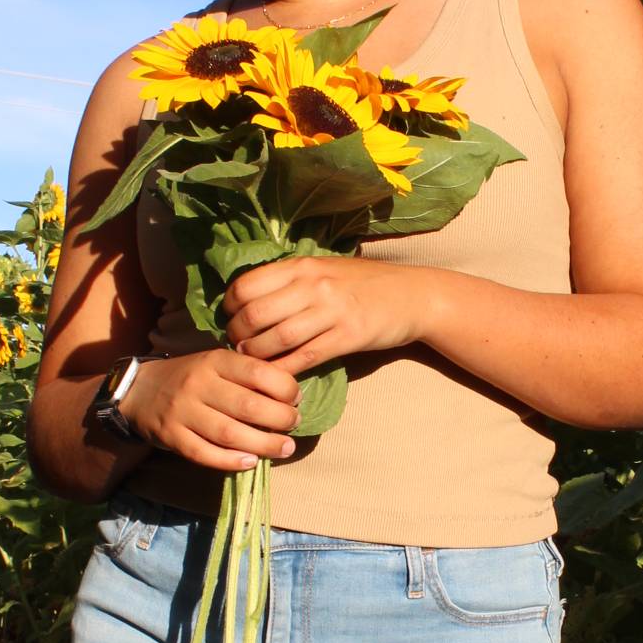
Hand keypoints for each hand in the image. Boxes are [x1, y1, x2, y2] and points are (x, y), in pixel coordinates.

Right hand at [120, 348, 300, 471]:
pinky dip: (231, 461)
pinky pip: (205, 454)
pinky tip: (251, 462)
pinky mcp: (172, 437)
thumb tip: (291, 396)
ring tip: (284, 448)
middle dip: (280, 419)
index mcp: (214, 361)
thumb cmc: (191, 378)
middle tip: (294, 425)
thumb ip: (247, 375)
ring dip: (264, 444)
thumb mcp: (216, 364)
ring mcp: (182, 412)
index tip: (296, 399)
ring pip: (229, 433)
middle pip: (248, 406)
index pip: (258, 373)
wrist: (139, 391)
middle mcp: (198, 384)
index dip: (285, 388)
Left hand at [223, 256, 435, 375]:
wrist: (412, 296)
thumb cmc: (365, 283)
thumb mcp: (325, 269)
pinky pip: (304, 357)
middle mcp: (314, 285)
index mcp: (303, 265)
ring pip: (277, 338)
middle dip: (238, 335)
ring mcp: (332, 311)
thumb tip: (250, 298)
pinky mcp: (348, 337)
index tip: (230, 319)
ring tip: (252, 362)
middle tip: (237, 345)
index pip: (247, 285)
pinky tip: (276, 377)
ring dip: (257, 356)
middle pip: (255, 314)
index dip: (230, 306)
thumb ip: (291, 279)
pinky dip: (284, 370)